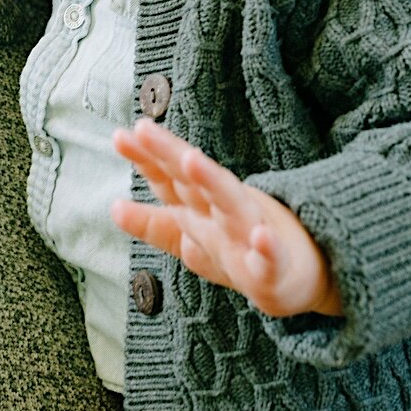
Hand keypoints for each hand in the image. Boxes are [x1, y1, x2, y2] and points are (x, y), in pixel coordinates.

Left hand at [111, 119, 342, 317]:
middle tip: (144, 127)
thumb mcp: (196, 238)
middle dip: (170, 154)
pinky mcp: (276, 267)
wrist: (298, 282)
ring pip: (232, 206)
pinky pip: (270, 258)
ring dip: (213, 183)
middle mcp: (226, 213)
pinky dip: (267, 248)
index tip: (120, 136)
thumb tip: (113, 207)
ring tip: (192, 161)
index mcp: (205, 208)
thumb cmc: (242, 253)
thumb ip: (156, 223)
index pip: (171, 180)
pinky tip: (261, 236)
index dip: (147, 159)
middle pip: (195, 181)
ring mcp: (252, 236)